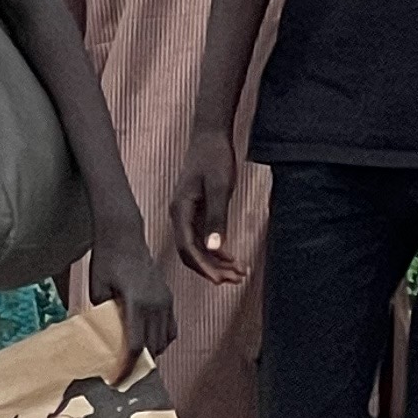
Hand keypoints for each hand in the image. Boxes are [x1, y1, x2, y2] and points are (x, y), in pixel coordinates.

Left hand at [89, 231, 179, 364]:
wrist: (124, 235)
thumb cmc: (106, 259)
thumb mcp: (97, 289)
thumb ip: (103, 315)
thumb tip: (105, 337)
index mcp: (136, 303)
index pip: (135, 345)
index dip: (127, 367)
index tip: (118, 380)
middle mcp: (156, 304)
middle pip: (152, 346)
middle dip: (139, 363)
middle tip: (124, 374)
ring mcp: (165, 300)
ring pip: (164, 339)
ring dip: (151, 352)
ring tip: (134, 360)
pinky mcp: (168, 297)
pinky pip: (171, 327)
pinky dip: (161, 339)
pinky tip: (148, 342)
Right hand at [164, 129, 244, 285]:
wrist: (211, 136)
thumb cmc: (214, 158)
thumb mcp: (219, 188)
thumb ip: (216, 218)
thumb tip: (215, 248)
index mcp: (180, 210)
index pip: (187, 248)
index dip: (203, 267)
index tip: (220, 281)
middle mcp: (179, 214)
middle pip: (190, 252)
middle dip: (211, 269)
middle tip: (236, 280)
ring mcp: (186, 214)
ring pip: (197, 248)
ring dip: (216, 262)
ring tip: (238, 273)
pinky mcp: (195, 211)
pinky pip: (202, 238)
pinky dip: (216, 251)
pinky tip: (232, 257)